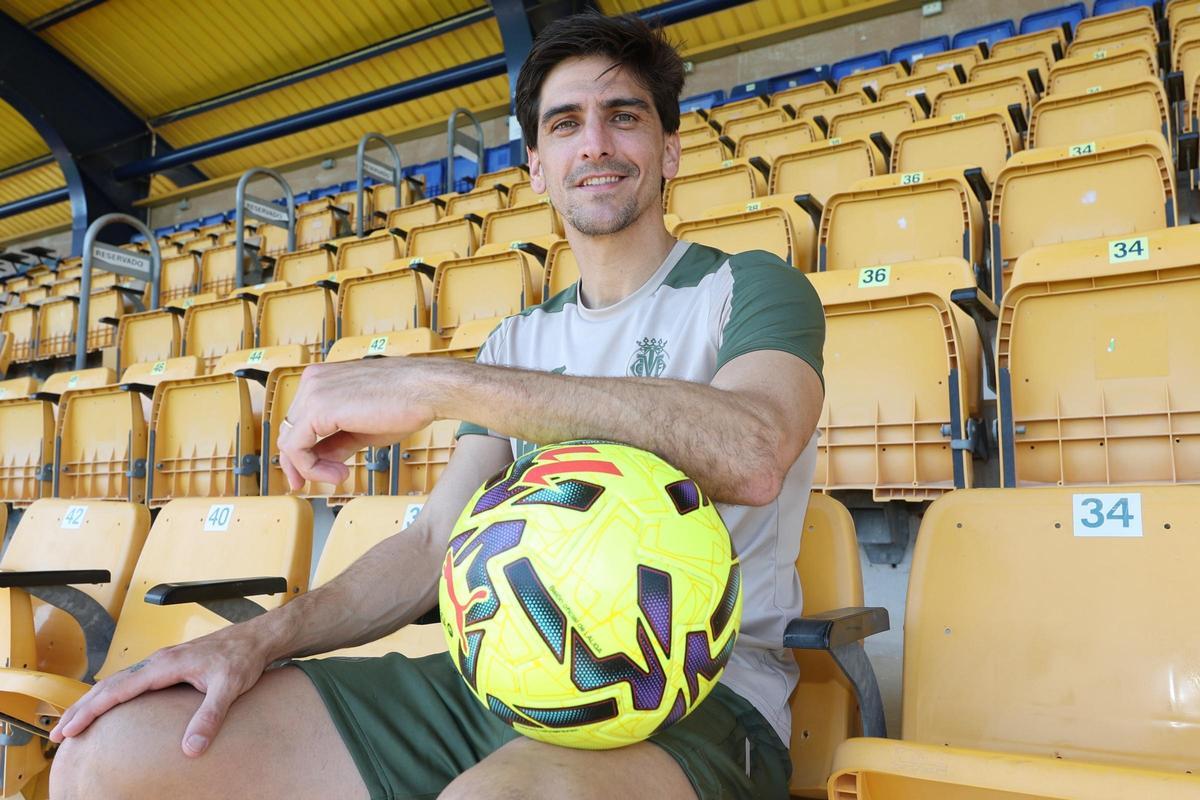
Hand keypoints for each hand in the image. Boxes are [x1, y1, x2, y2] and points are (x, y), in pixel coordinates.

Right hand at [49, 626, 273, 756]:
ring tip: (75, 724)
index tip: (69, 729)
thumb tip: (191, 749)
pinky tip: (109, 708)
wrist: (257, 638)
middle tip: (59, 734)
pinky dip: (112, 695)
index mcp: (166, 665)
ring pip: (118, 682)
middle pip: (109, 685)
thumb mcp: (230, 688)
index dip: (90, 710)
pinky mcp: (170, 666)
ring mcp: (163, 662)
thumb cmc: (243, 658)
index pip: (118, 689)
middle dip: (81, 708)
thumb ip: (209, 717)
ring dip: (94, 702)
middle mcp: (158, 661)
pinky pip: (132, 681)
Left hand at [277, 357, 444, 490]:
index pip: (299, 421)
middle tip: (327, 480)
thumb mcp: (363, 428)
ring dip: (312, 468)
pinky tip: (339, 474)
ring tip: (340, 477)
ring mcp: (313, 392)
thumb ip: (337, 441)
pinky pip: (297, 447)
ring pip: (290, 442)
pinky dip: (312, 468)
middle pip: (289, 431)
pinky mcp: (318, 408)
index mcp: (323, 380)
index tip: (318, 473)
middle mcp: (312, 381)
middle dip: (304, 463)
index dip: (304, 453)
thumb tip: (322, 460)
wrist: (427, 390)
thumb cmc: (406, 401)